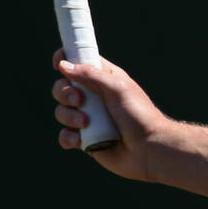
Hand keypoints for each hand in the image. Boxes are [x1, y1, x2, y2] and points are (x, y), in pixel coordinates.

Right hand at [51, 48, 169, 181]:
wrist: (148, 148)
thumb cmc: (139, 114)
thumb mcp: (117, 88)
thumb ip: (90, 74)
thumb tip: (64, 65)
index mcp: (104, 78)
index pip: (79, 63)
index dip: (66, 60)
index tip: (59, 63)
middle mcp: (94, 96)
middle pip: (63, 87)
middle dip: (65, 93)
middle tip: (80, 101)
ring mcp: (88, 118)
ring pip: (61, 111)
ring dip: (69, 117)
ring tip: (87, 123)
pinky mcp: (85, 139)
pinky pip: (65, 135)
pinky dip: (68, 137)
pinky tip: (80, 140)